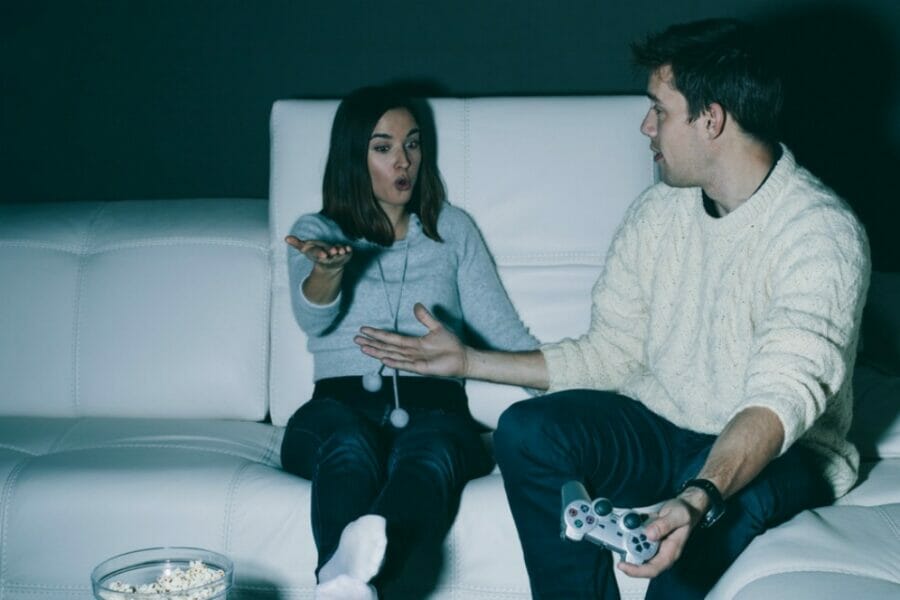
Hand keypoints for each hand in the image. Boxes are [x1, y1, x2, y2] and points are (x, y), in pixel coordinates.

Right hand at [285, 235, 351, 271]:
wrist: (330, 266)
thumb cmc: (317, 253)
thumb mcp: (306, 249)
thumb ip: (297, 243)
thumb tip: (286, 238)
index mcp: (318, 255)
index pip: (318, 254)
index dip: (320, 254)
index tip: (323, 254)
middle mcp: (328, 258)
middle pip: (330, 255)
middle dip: (332, 252)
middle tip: (334, 250)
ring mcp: (338, 258)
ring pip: (340, 255)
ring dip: (341, 252)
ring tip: (341, 249)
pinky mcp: (346, 256)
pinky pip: (348, 254)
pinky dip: (349, 251)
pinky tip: (349, 248)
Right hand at [354, 303, 468, 376]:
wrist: (462, 357)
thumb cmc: (450, 345)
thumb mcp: (436, 327)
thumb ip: (425, 317)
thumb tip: (416, 305)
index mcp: (412, 343)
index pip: (391, 338)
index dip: (377, 334)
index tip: (364, 330)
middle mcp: (410, 352)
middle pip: (387, 347)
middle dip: (371, 343)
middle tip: (356, 340)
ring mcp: (414, 361)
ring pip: (392, 355)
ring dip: (377, 352)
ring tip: (364, 348)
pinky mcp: (421, 368)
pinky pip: (405, 364)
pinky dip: (394, 362)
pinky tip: (384, 359)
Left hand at [616, 489, 706, 578]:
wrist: (686, 506)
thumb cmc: (685, 512)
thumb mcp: (678, 515)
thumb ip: (665, 524)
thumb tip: (650, 534)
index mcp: (670, 552)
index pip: (652, 569)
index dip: (636, 571)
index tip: (623, 565)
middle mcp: (661, 552)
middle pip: (641, 562)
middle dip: (627, 554)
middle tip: (619, 539)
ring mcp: (655, 546)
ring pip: (636, 551)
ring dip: (627, 542)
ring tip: (623, 529)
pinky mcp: (649, 538)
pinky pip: (636, 540)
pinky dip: (630, 533)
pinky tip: (629, 523)